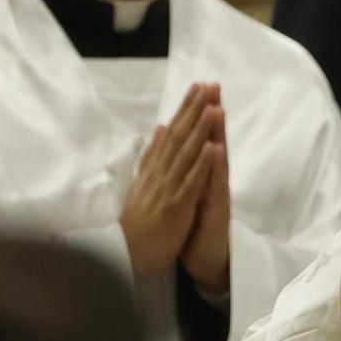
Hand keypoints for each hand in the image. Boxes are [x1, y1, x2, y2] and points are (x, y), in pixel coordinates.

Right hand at [120, 83, 216, 278]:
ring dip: (199, 130)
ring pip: (185, 155)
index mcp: (153, 169)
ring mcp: (167, 189)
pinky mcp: (175, 207)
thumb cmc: (138, 222)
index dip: (184, 109)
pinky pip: (191, 183)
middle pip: (178, 136)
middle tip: (208, 85)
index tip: (197, 87)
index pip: (171, 133)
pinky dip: (202, 165)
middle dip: (193, 110)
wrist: (126, 255)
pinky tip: (214, 147)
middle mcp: (159, 174)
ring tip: (213, 106)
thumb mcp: (143, 183)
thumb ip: (153, 156)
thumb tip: (161, 128)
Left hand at [180, 87, 229, 296]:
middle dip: (212, 113)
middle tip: (214, 85)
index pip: (201, 138)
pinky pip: (216, 187)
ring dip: (218, 134)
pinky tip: (217, 149)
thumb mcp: (189, 195)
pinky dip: (215, 168)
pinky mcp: (216, 211)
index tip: (199, 86)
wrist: (207, 261)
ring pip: (218, 160)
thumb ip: (189, 171)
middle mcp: (212, 180)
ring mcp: (216, 194)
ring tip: (218, 108)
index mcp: (201, 175)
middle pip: (213, 141)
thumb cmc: (197, 229)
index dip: (199, 113)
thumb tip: (183, 147)